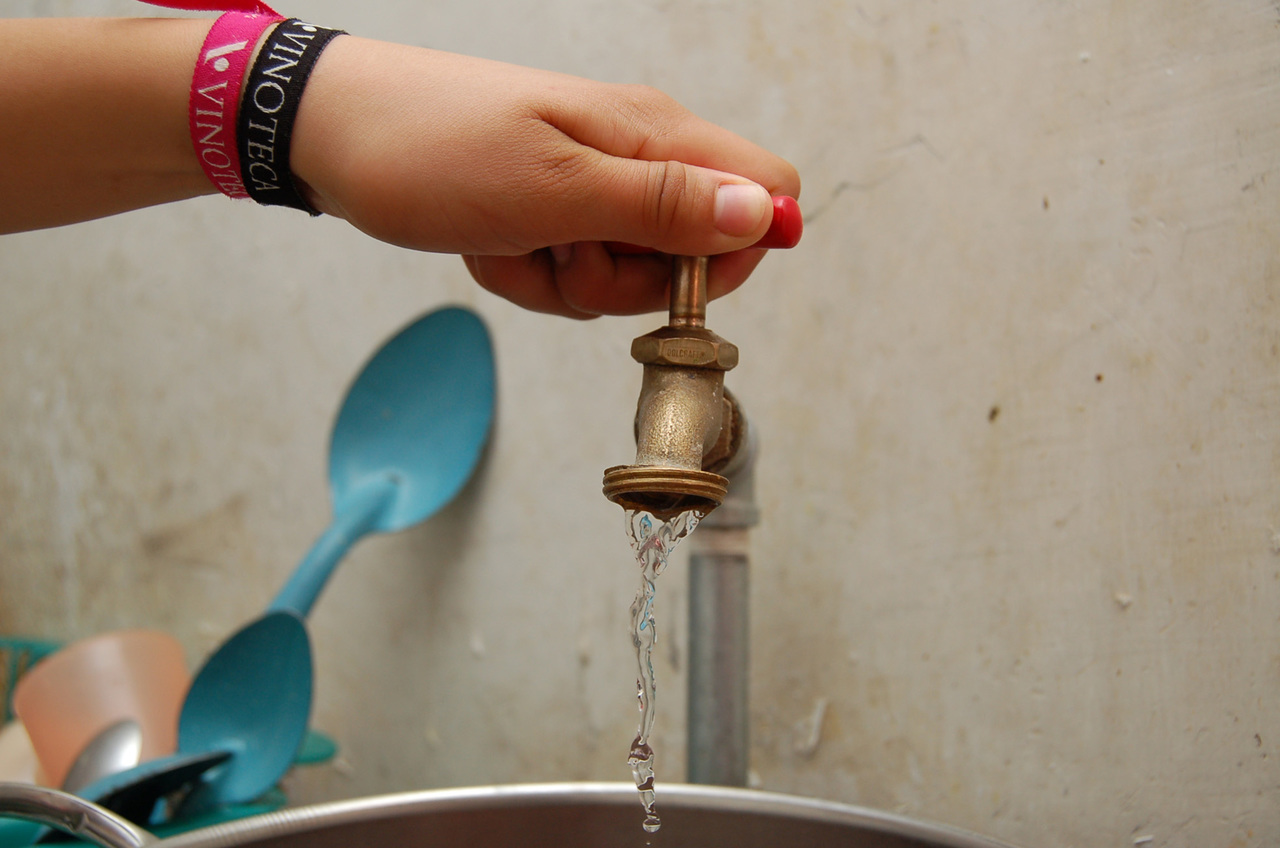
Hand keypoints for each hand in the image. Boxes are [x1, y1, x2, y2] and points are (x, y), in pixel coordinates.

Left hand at [291, 37, 800, 317]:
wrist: (334, 132)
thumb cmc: (433, 150)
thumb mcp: (554, 191)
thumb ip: (665, 207)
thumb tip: (767, 216)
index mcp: (653, 135)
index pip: (765, 195)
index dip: (730, 254)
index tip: (657, 272)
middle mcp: (636, 155)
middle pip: (695, 253)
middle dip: (629, 282)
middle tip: (562, 252)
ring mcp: (595, 184)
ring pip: (629, 273)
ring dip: (569, 281)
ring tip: (515, 242)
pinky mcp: (556, 208)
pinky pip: (575, 270)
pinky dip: (533, 275)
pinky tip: (495, 244)